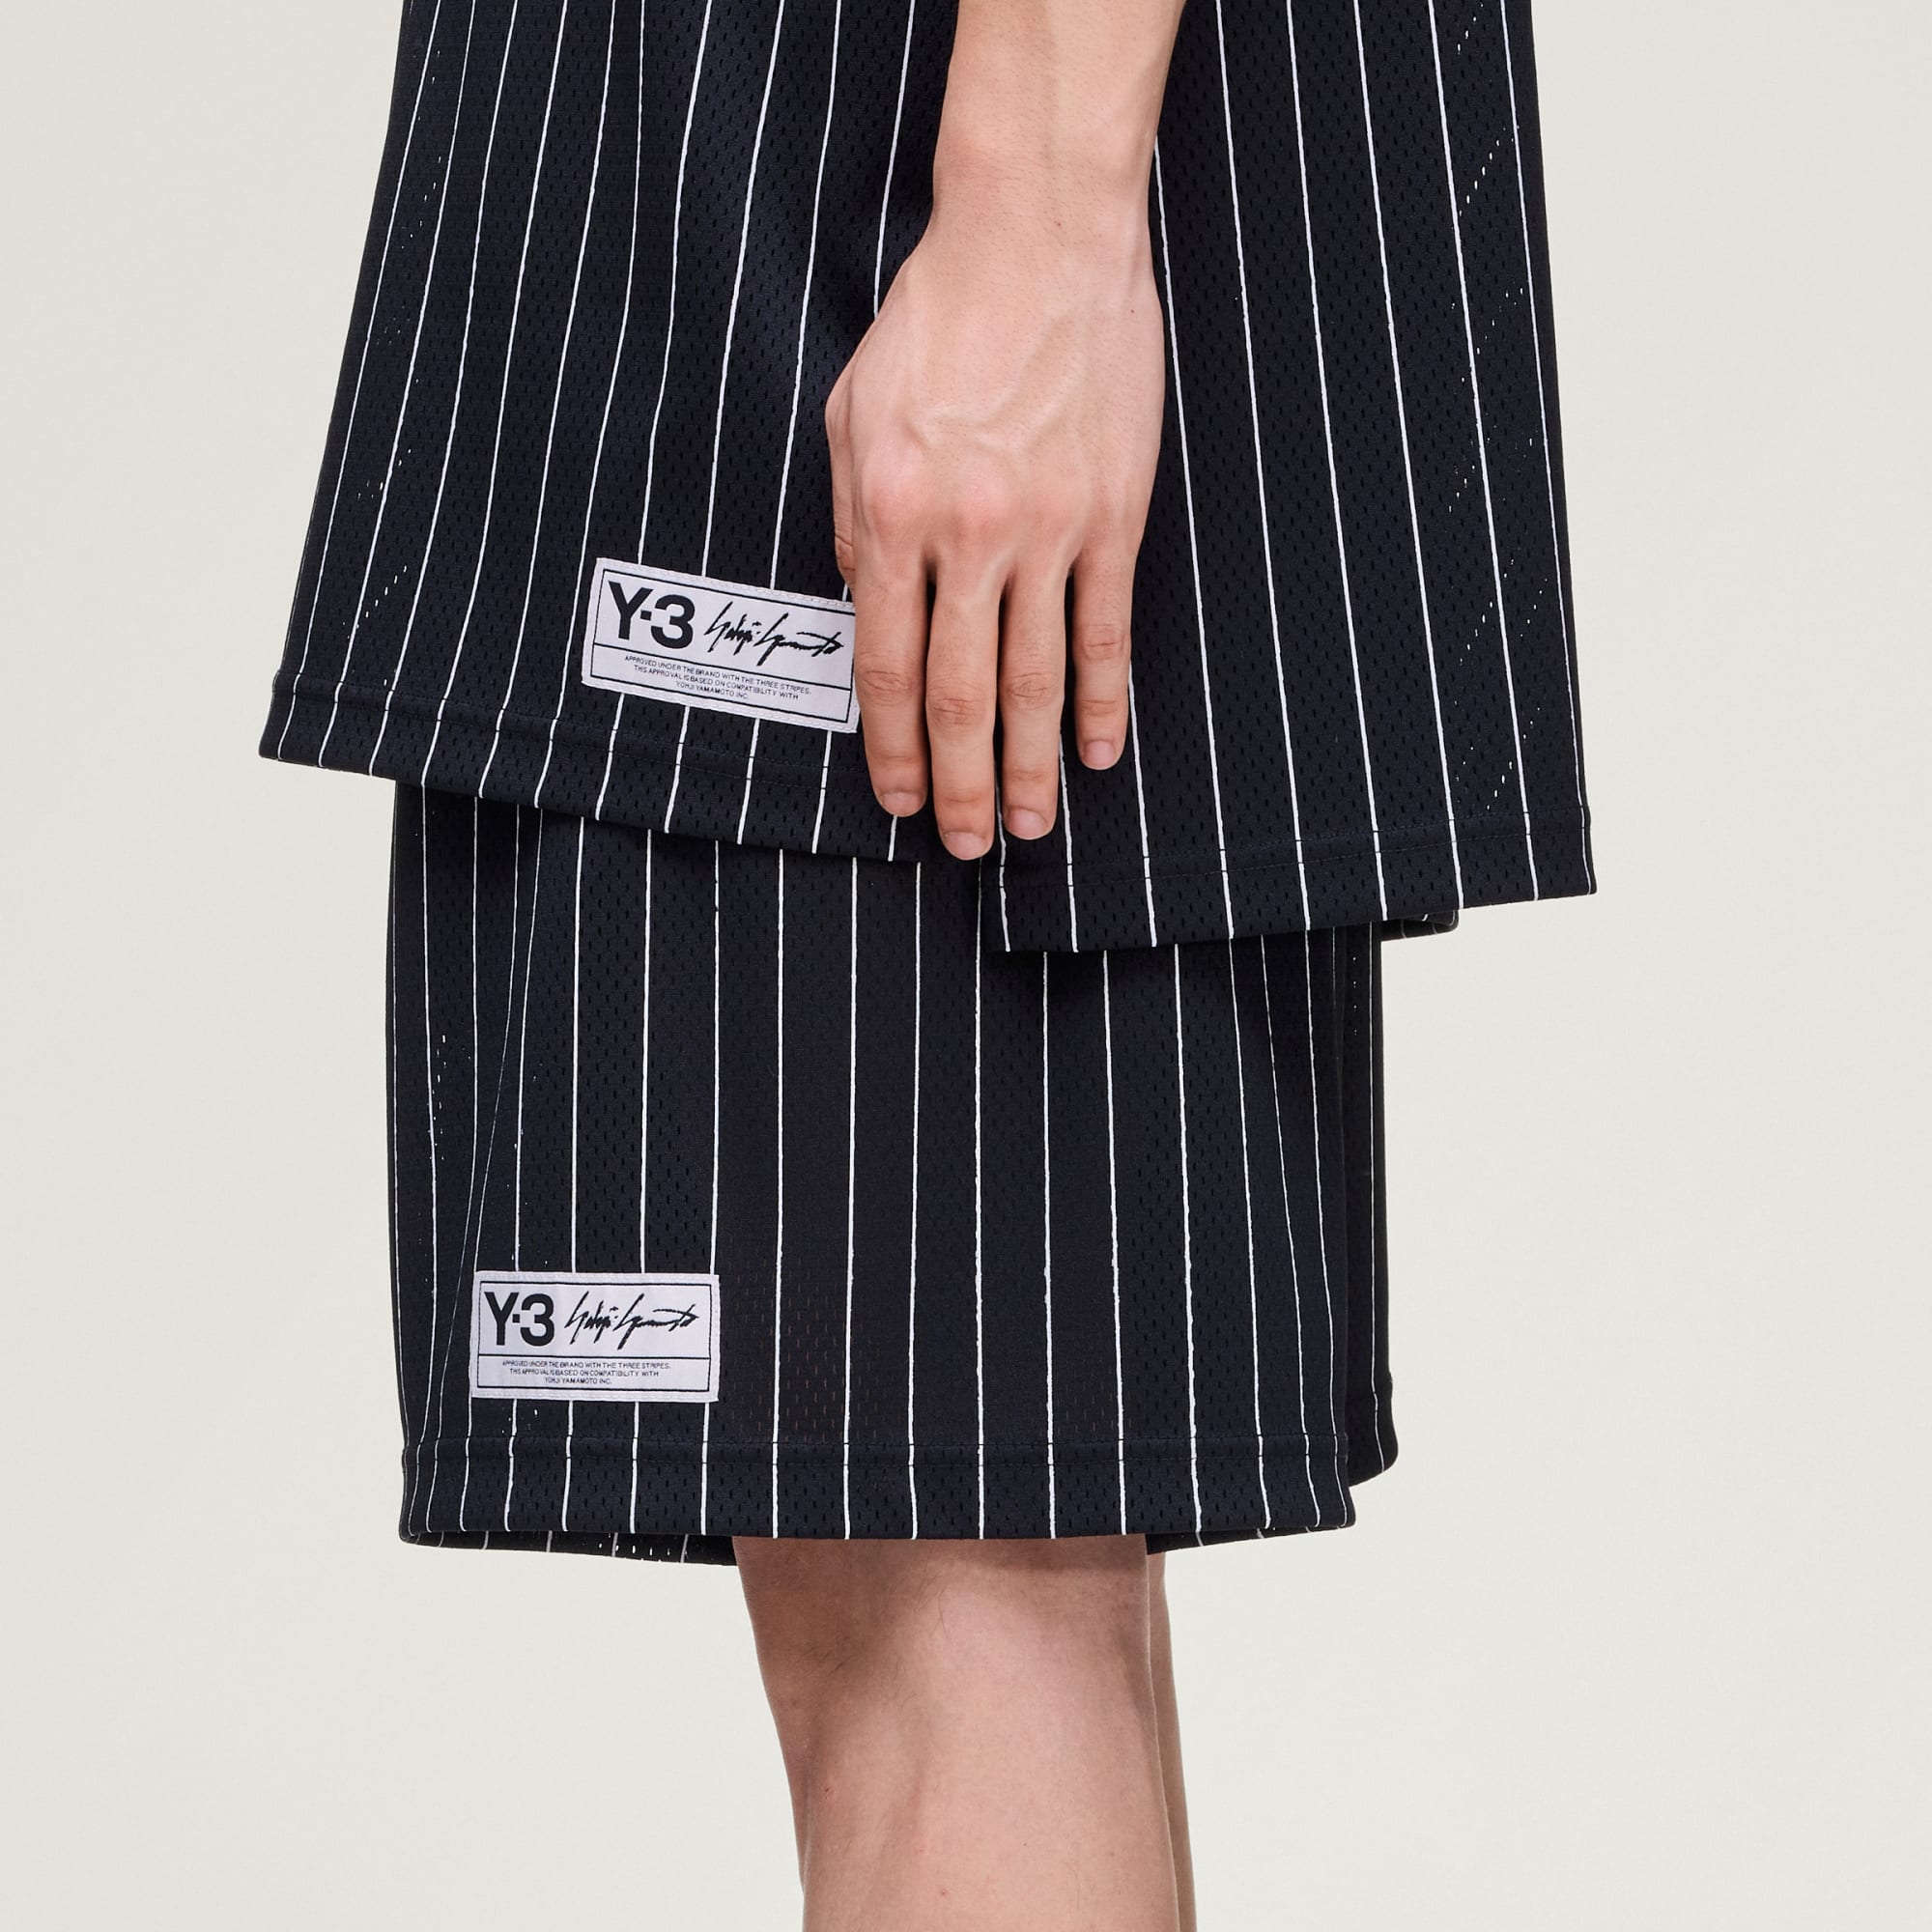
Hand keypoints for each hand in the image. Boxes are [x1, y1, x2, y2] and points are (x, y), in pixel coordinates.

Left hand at [825, 200, 1165, 856]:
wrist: (1040, 237)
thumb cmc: (938, 316)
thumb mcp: (852, 411)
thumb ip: (848, 519)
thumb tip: (863, 606)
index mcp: (892, 513)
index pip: (886, 665)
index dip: (889, 746)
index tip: (893, 798)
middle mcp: (969, 534)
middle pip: (961, 695)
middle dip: (958, 783)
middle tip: (963, 843)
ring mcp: (1050, 529)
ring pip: (1035, 677)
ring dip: (1028, 765)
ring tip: (1029, 823)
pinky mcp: (1114, 514)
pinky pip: (1106, 628)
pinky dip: (1102, 698)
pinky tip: (1097, 748)